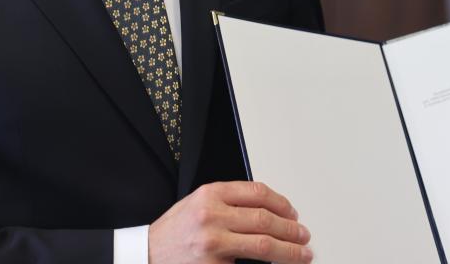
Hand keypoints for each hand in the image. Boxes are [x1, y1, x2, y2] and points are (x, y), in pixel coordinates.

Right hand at [148, 181, 312, 262]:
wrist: (146, 255)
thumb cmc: (174, 231)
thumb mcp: (198, 203)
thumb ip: (229, 201)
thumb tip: (268, 209)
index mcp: (211, 194)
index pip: (258, 193)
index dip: (282, 204)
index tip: (292, 213)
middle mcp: (212, 216)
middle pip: (265, 219)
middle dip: (291, 229)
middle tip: (303, 235)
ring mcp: (213, 244)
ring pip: (264, 244)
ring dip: (289, 250)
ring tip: (301, 252)